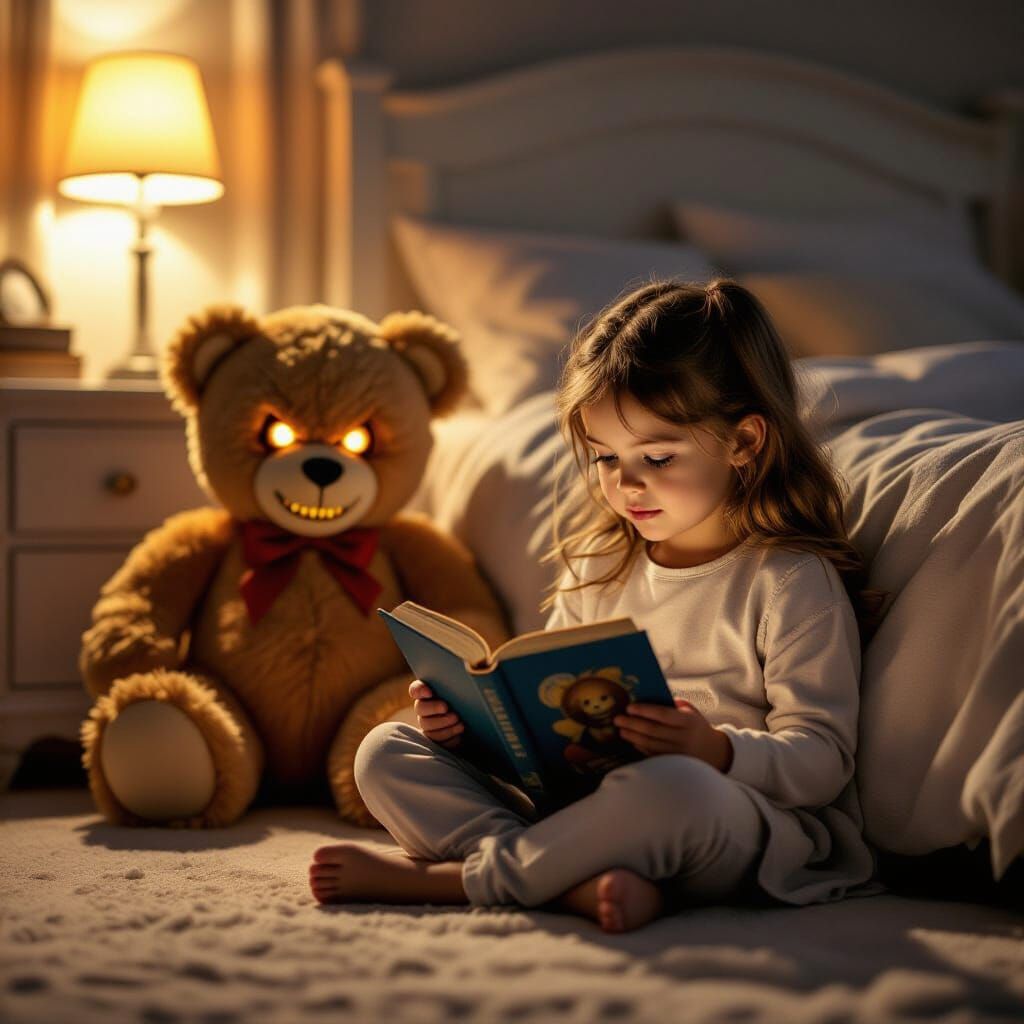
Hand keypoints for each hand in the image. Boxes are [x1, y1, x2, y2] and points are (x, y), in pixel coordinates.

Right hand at [408, 679, 464, 748]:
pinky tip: (459, 735)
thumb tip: (462, 676)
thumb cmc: (467, 700)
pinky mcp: (436, 741)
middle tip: (446, 707)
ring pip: (427, 727)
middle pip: (420, 708)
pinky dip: (449, 738)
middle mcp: (424, 709)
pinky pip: (437, 742)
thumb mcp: (463, 690)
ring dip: (443, 725)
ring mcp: (428, 726)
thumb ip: (456, 684)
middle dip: (433, 708)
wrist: (475, 721)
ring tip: (459, 723)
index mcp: (428, 693)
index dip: (419, 690)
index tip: (429, 692)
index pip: (416, 689)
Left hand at [613, 699, 732, 771]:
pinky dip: (640, 748)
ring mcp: (678, 754)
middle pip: (653, 731)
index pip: (663, 715)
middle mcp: (683, 738)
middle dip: (633, 724)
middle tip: (617, 719)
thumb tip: (648, 697)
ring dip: (633, 737)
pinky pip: (653, 755)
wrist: (714, 752)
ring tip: (621, 730)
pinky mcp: (674, 765)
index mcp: (688, 722)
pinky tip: (632, 741)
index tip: (629, 707)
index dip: (645, 711)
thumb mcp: (690, 712)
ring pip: (650, 745)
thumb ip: (673, 705)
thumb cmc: (696, 726)